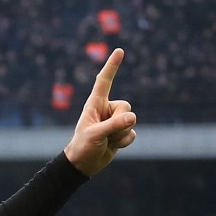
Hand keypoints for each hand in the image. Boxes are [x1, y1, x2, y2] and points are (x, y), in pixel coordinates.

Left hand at [63, 48, 136, 176]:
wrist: (83, 164)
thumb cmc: (82, 147)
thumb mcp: (95, 135)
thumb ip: (113, 125)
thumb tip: (132, 118)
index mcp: (95, 104)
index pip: (104, 81)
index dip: (112, 66)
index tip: (119, 51)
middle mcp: (107, 109)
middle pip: (126, 108)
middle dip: (118, 123)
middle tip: (103, 134)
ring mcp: (115, 121)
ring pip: (132, 122)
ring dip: (119, 135)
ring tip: (105, 140)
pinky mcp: (121, 132)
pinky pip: (132, 134)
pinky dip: (124, 142)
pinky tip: (112, 146)